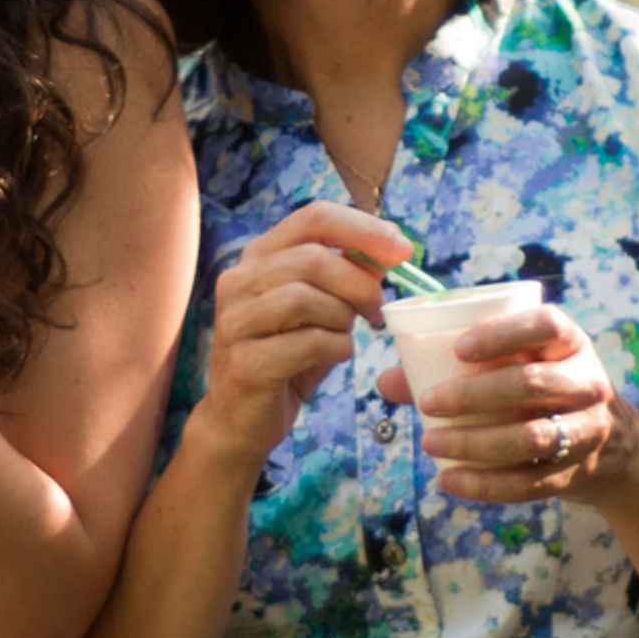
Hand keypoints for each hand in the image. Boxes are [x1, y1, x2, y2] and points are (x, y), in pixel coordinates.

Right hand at [188, 201, 417, 465]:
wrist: (240, 420)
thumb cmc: (287, 359)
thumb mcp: (321, 310)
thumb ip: (346, 277)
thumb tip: (390, 248)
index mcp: (258, 257)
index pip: (313, 218)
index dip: (363, 228)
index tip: (403, 249)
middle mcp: (238, 281)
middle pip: (313, 259)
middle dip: (360, 283)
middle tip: (378, 309)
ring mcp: (235, 321)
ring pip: (305, 299)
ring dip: (342, 318)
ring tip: (346, 334)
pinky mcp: (245, 363)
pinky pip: (307, 343)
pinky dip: (336, 348)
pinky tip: (336, 355)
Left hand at [374, 301, 634, 506]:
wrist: (609, 446)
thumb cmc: (541, 394)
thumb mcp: (517, 367)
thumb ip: (451, 370)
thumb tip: (385, 381)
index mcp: (570, 343)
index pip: (546, 325)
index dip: (502, 334)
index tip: (458, 350)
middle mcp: (587, 381)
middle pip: (533, 383)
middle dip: (474, 394)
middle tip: (428, 403)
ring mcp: (587, 429)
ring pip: (532, 437)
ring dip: (474, 443)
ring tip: (430, 443)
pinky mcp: (578, 472)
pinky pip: (531, 482)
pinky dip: (486, 485)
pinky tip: (449, 480)